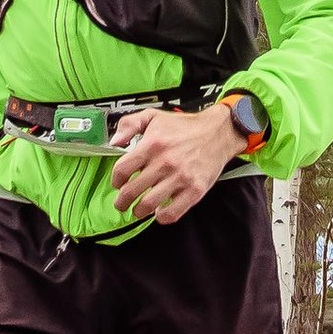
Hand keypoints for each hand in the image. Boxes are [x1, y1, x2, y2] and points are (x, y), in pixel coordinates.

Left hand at [109, 99, 244, 226]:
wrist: (218, 133)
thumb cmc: (185, 127)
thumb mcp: (153, 116)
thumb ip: (129, 125)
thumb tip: (115, 141)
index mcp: (152, 145)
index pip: (122, 170)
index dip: (116, 180)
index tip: (118, 183)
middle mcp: (165, 162)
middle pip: (131, 191)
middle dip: (122, 201)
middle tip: (121, 203)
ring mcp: (180, 178)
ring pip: (148, 204)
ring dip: (138, 211)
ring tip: (138, 210)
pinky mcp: (194, 190)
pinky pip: (173, 213)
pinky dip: (162, 217)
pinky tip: (160, 212)